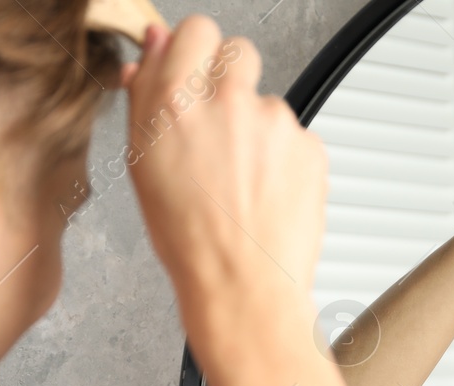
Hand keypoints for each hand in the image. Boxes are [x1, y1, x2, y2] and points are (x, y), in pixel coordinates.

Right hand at [123, 17, 326, 310]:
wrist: (244, 286)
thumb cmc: (191, 240)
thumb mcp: (145, 167)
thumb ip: (147, 97)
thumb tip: (154, 47)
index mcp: (174, 103)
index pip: (195, 31)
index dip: (198, 53)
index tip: (198, 73)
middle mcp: (226, 102)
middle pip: (237, 52)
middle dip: (231, 79)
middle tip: (225, 128)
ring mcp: (273, 122)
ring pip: (268, 102)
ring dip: (259, 129)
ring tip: (244, 180)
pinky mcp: (309, 144)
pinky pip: (295, 137)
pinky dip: (286, 160)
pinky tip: (268, 193)